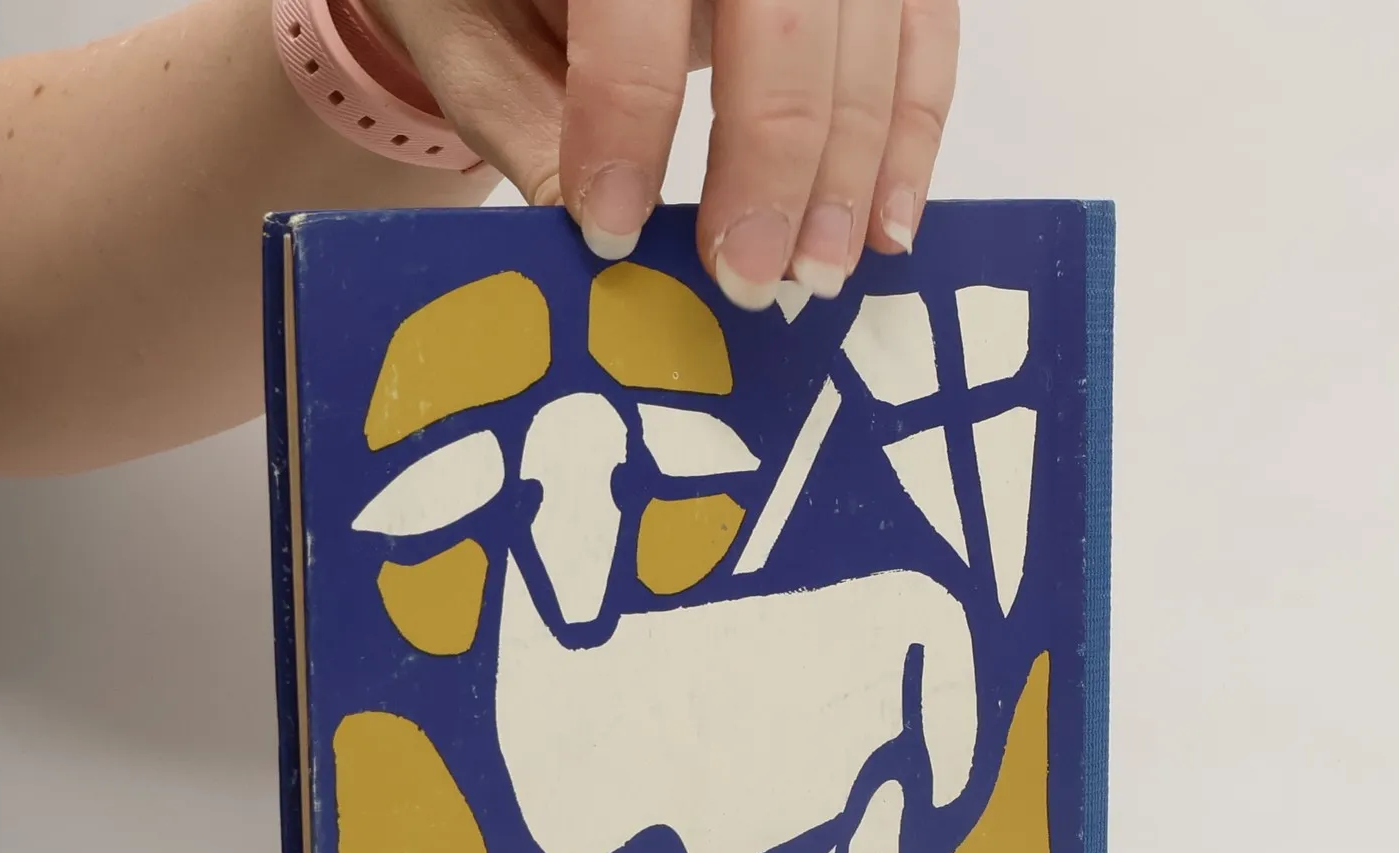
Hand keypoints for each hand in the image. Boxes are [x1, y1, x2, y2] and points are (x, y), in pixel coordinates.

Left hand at [363, 0, 959, 308]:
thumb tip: (582, 254)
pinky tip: (885, 225)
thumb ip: (524, 124)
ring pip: (871, 29)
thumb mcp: (476, 31)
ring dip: (853, 166)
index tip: (610, 230)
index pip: (633, 4)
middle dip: (771, 160)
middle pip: (784, 15)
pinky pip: (922, 28)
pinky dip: (913, 131)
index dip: (626, 118)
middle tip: (747, 279)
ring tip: (819, 273)